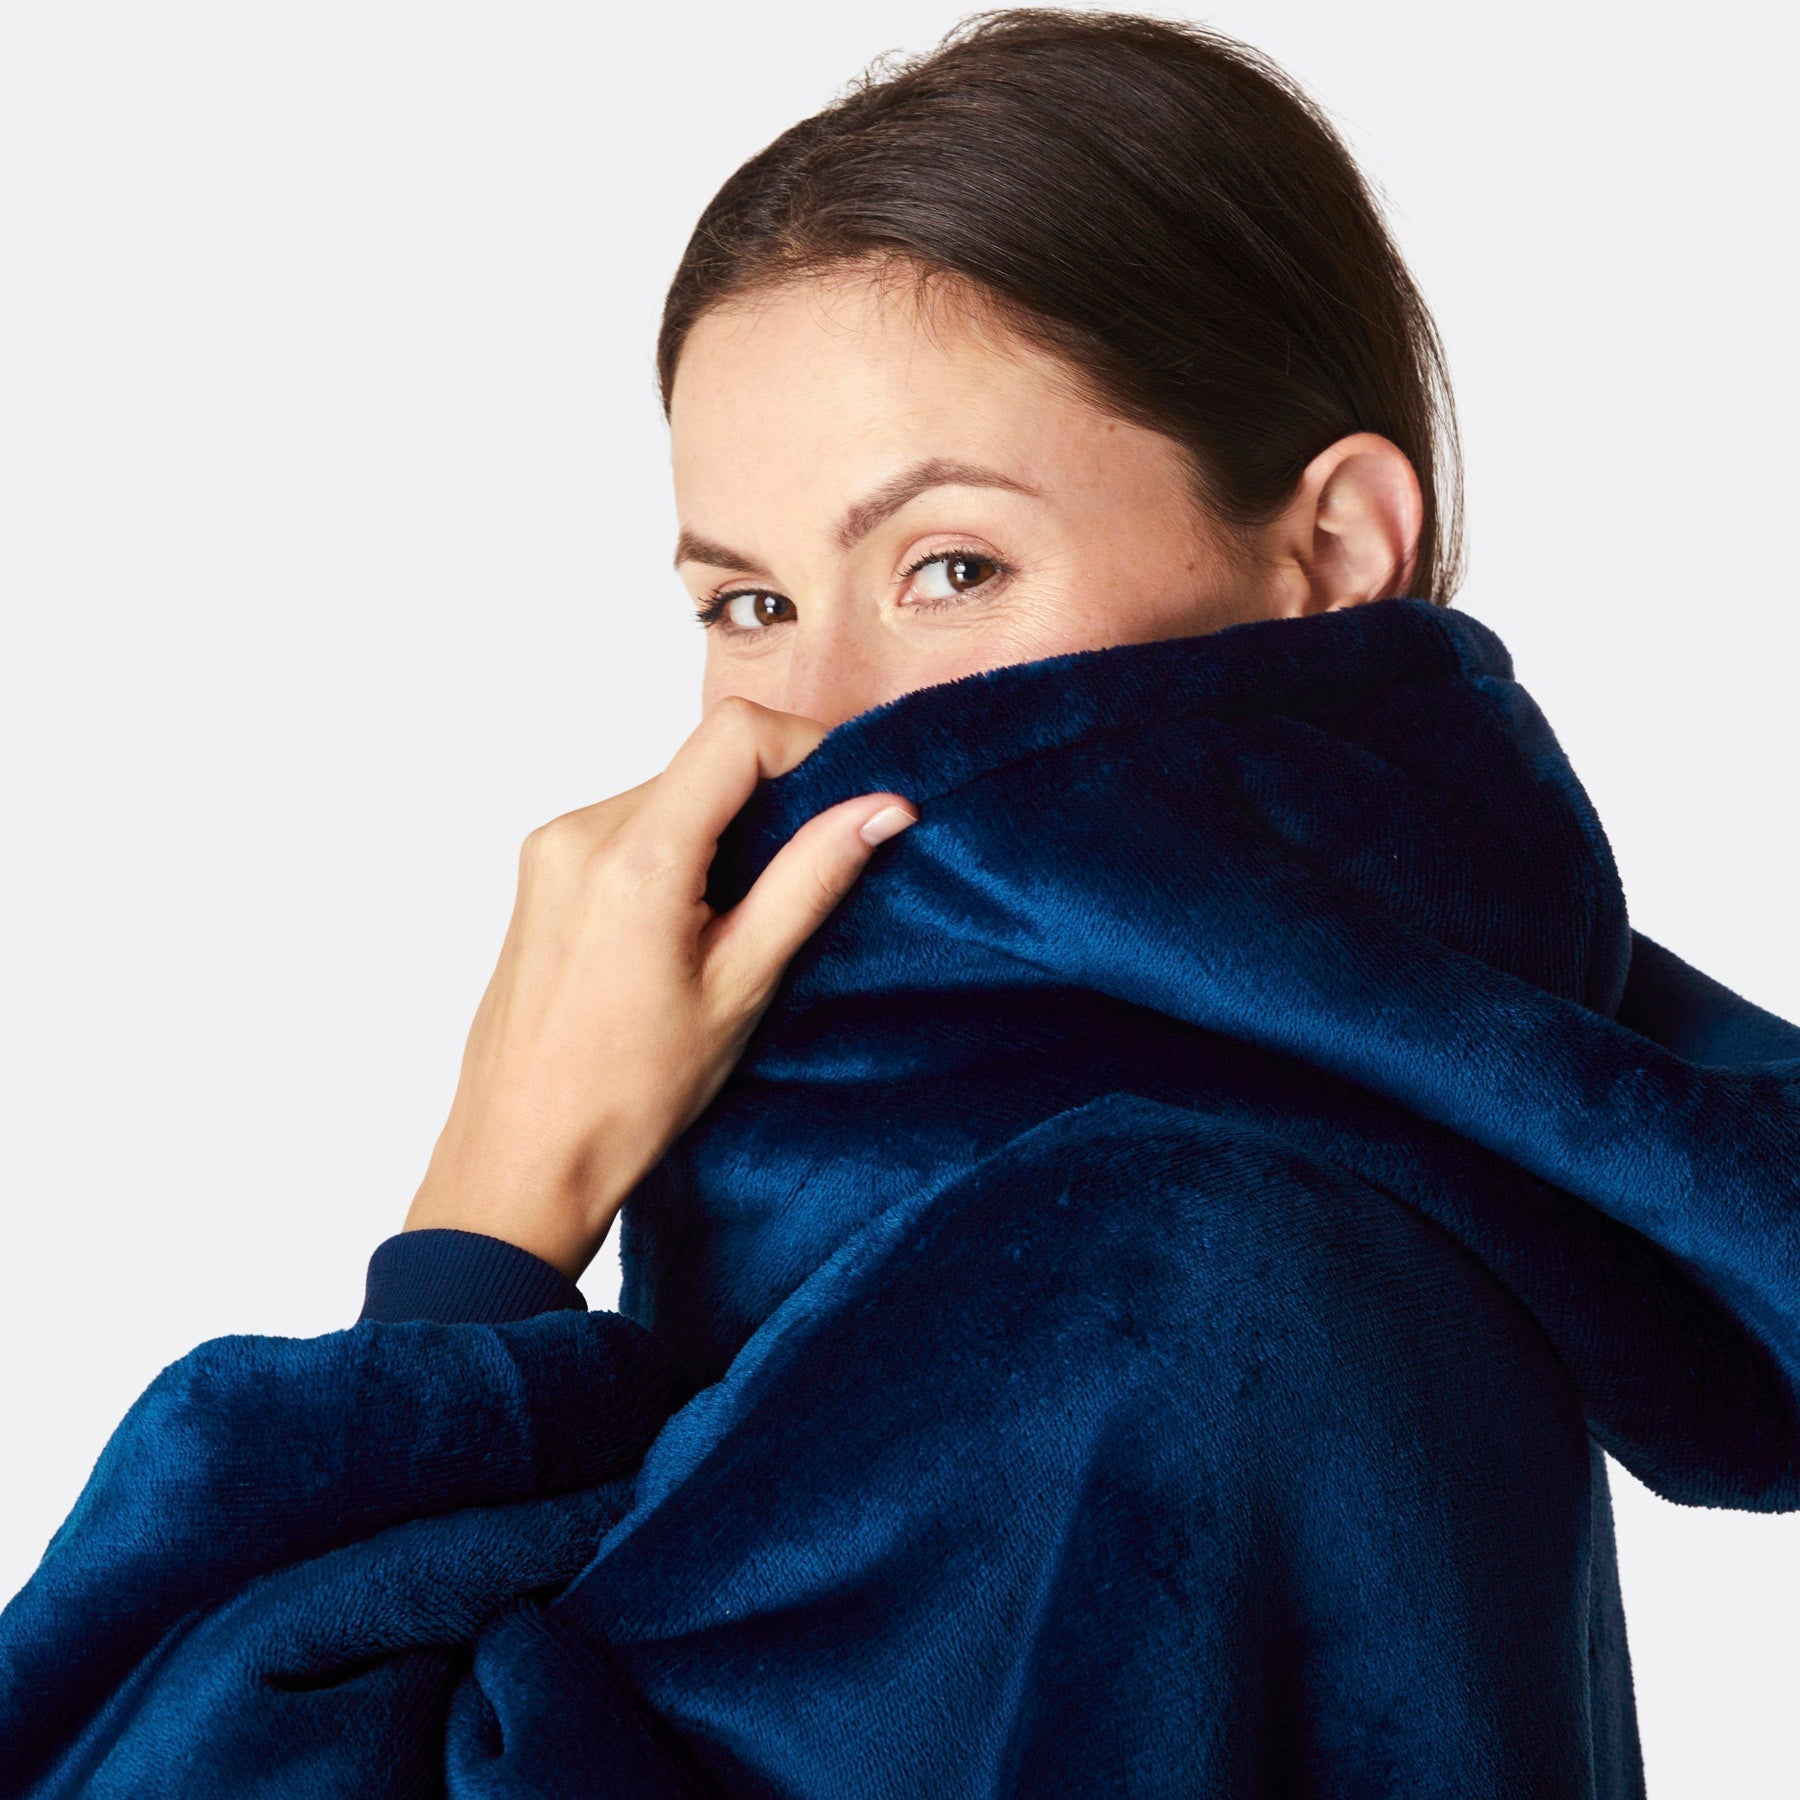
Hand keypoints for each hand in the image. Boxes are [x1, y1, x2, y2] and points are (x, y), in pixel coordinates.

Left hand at [402, 695, 917, 1281]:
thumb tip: (882, 808)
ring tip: (738, 923)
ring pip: (671, 793)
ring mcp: (551, 848)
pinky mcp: (541, 870)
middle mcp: (579, 833)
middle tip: (807, 878)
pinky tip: (690, 928)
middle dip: (771, 802)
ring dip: (724, 831)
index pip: (736, 733)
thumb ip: (810, 881)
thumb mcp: (740, 986)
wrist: (521, 1158)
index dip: (808, 748)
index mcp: (633, 858)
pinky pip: (630, 824)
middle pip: (704, 762)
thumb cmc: (626, 1097)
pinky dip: (679, 851)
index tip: (849, 798)